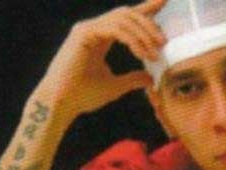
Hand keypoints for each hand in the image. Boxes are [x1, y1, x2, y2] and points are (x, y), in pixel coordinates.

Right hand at [35, 0, 166, 119]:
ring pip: (123, 19)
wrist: (62, 103)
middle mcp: (93, 28)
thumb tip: (150, 78)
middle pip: (127, 14)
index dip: (145, 9)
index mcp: (99, 37)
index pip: (126, 20)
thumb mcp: (115, 87)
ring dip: (143, 34)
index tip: (164, 3)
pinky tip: (142, 53)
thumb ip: (132, 79)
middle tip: (163, 40)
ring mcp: (87, 29)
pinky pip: (114, 29)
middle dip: (148, 22)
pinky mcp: (84, 33)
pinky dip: (132, 40)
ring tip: (156, 51)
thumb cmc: (83, 96)